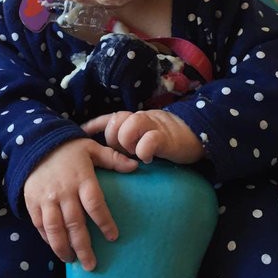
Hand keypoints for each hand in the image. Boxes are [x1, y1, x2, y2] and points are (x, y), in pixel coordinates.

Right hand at [23, 138, 137, 270]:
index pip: (95, 204)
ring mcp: (46, 197)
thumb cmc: (70, 148)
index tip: (113, 237)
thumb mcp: (92, 148)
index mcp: (81, 178)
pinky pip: (39, 224)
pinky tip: (56, 247)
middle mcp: (63, 190)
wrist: (37, 143)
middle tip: (92, 264)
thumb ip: (113, 158)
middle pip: (74, 223)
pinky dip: (47, 238)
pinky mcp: (32, 201)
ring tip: (72, 261)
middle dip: (83, 246)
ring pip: (54, 228)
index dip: (104, 222)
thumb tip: (136, 165)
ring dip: (63, 247)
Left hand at [81, 110, 203, 164]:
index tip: (82, 134)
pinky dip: (144, 151)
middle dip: (113, 140)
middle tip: (125, 153)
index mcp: (132, 119)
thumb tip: (102, 148)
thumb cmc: (164, 140)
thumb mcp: (142, 136)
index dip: (94, 126)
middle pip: (114, 123)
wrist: (194, 135)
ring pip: (128, 127)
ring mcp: (152, 126)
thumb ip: (125, 138)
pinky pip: (148, 141)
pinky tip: (147, 158)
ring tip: (136, 154)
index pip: (108, 119)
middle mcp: (140, 119)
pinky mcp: (165, 137)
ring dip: (128, 143)